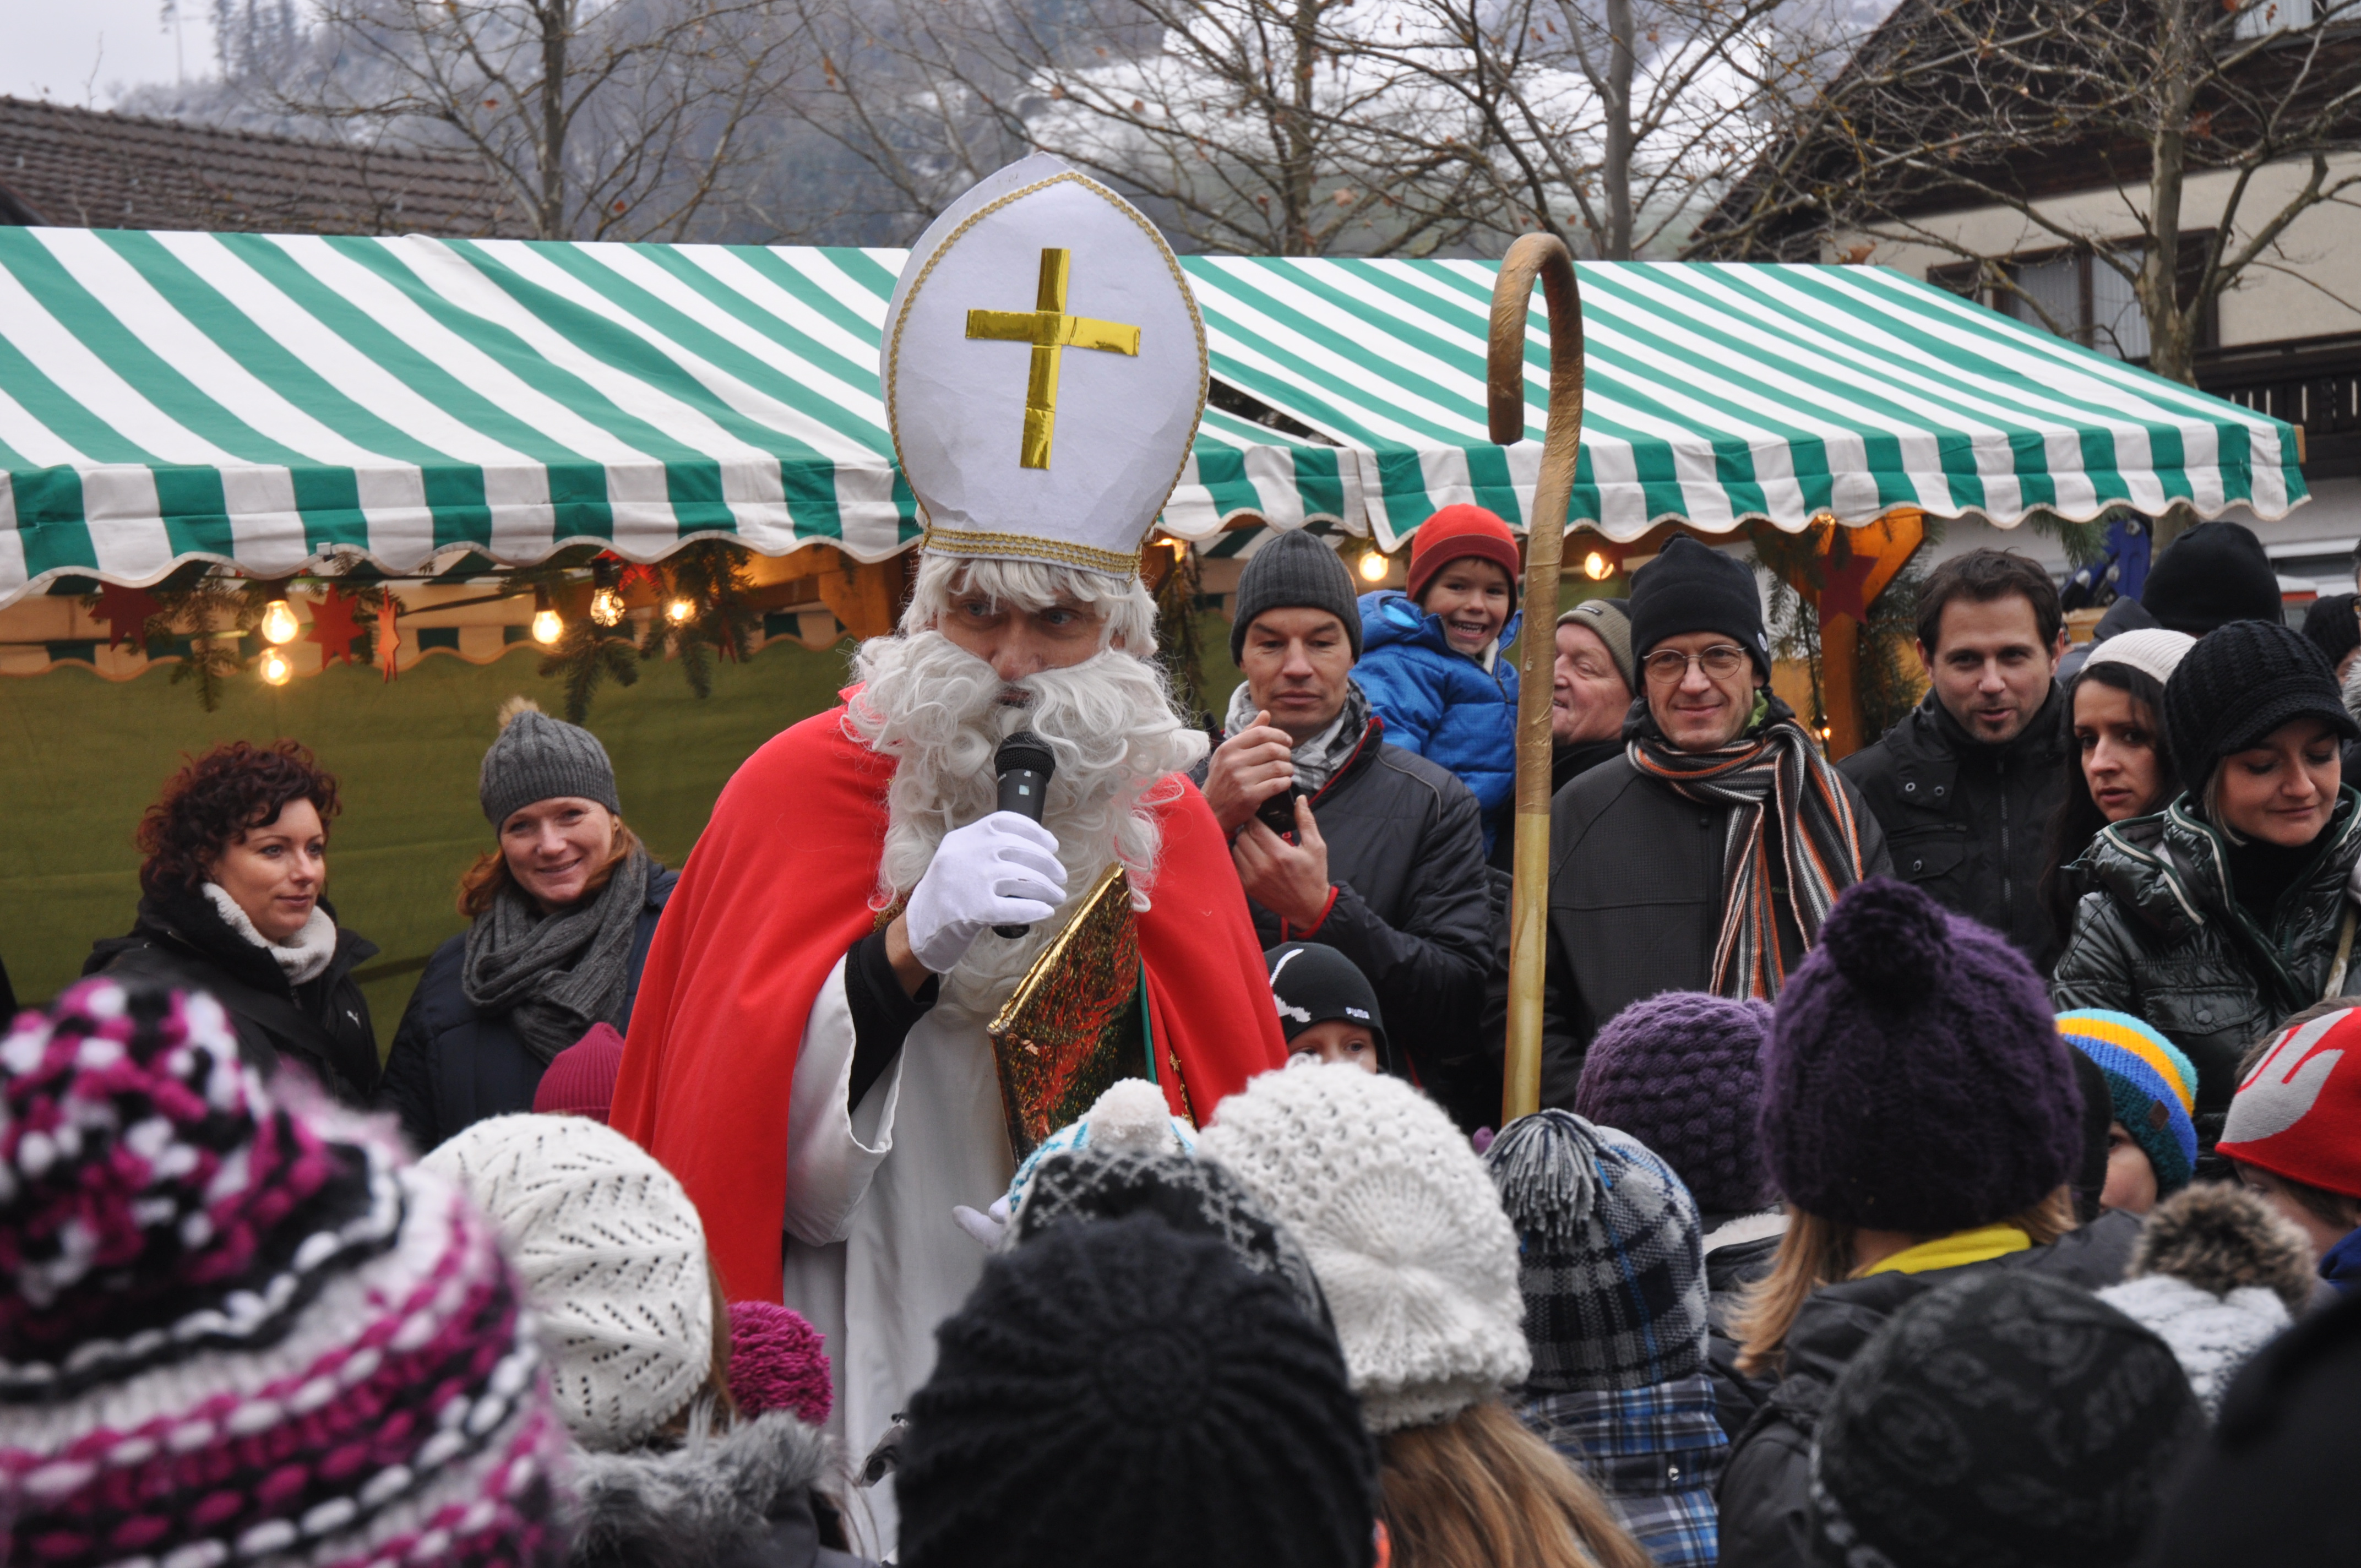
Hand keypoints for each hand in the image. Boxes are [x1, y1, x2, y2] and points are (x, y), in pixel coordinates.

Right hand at [901, 812, 1066, 974]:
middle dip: (1047, 864)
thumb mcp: (956, 862)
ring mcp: (970, 882)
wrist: (917, 932)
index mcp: (961, 839)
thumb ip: (984, 850)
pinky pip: (1016, 908)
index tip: (1051, 845)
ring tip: (1057, 897)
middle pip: (1019, 850)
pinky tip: (1046, 911)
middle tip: (1060, 877)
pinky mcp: (974, 911)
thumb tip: (1037, 849)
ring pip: (1022, 878)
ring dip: (1047, 888)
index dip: (1034, 832)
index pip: (1004, 823)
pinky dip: (1036, 909)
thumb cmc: (946, 898)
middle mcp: (966, 855)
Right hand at [1201, 708, 1297, 833]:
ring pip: (1278, 766)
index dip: (1279, 735)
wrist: (1211, 810)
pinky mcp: (1249, 796)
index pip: (1261, 733)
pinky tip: (1283, 783)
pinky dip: (1285, 782)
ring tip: (1286, 771)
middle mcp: (1233, 761)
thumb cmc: (1222, 780)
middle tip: (1287, 759)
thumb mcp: (1228, 754)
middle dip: (1286, 753)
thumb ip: (1248, 733)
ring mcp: (1241, 779)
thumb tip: (1266, 714)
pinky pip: (1277, 784)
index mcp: (1229, 747)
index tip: (1287, 742)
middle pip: (1273, 749)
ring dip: (1288, 769)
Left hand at [1232, 795, 1331, 927]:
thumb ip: (1306, 821)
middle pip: (1242, 836)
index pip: (1255, 826)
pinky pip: (1234, 865)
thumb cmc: (1314, 875)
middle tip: (1258, 828)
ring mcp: (1253, 878)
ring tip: (1254, 842)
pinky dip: (1239, 857)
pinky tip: (1250, 855)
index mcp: (1280, 853)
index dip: (1255, 818)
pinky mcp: (1248, 887)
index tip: (1260, 817)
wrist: (1309, 907)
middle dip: (1248, 829)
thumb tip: (1299, 799)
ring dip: (1242, 842)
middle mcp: (1263, 866)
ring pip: (1236, 849)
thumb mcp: (1316, 846)